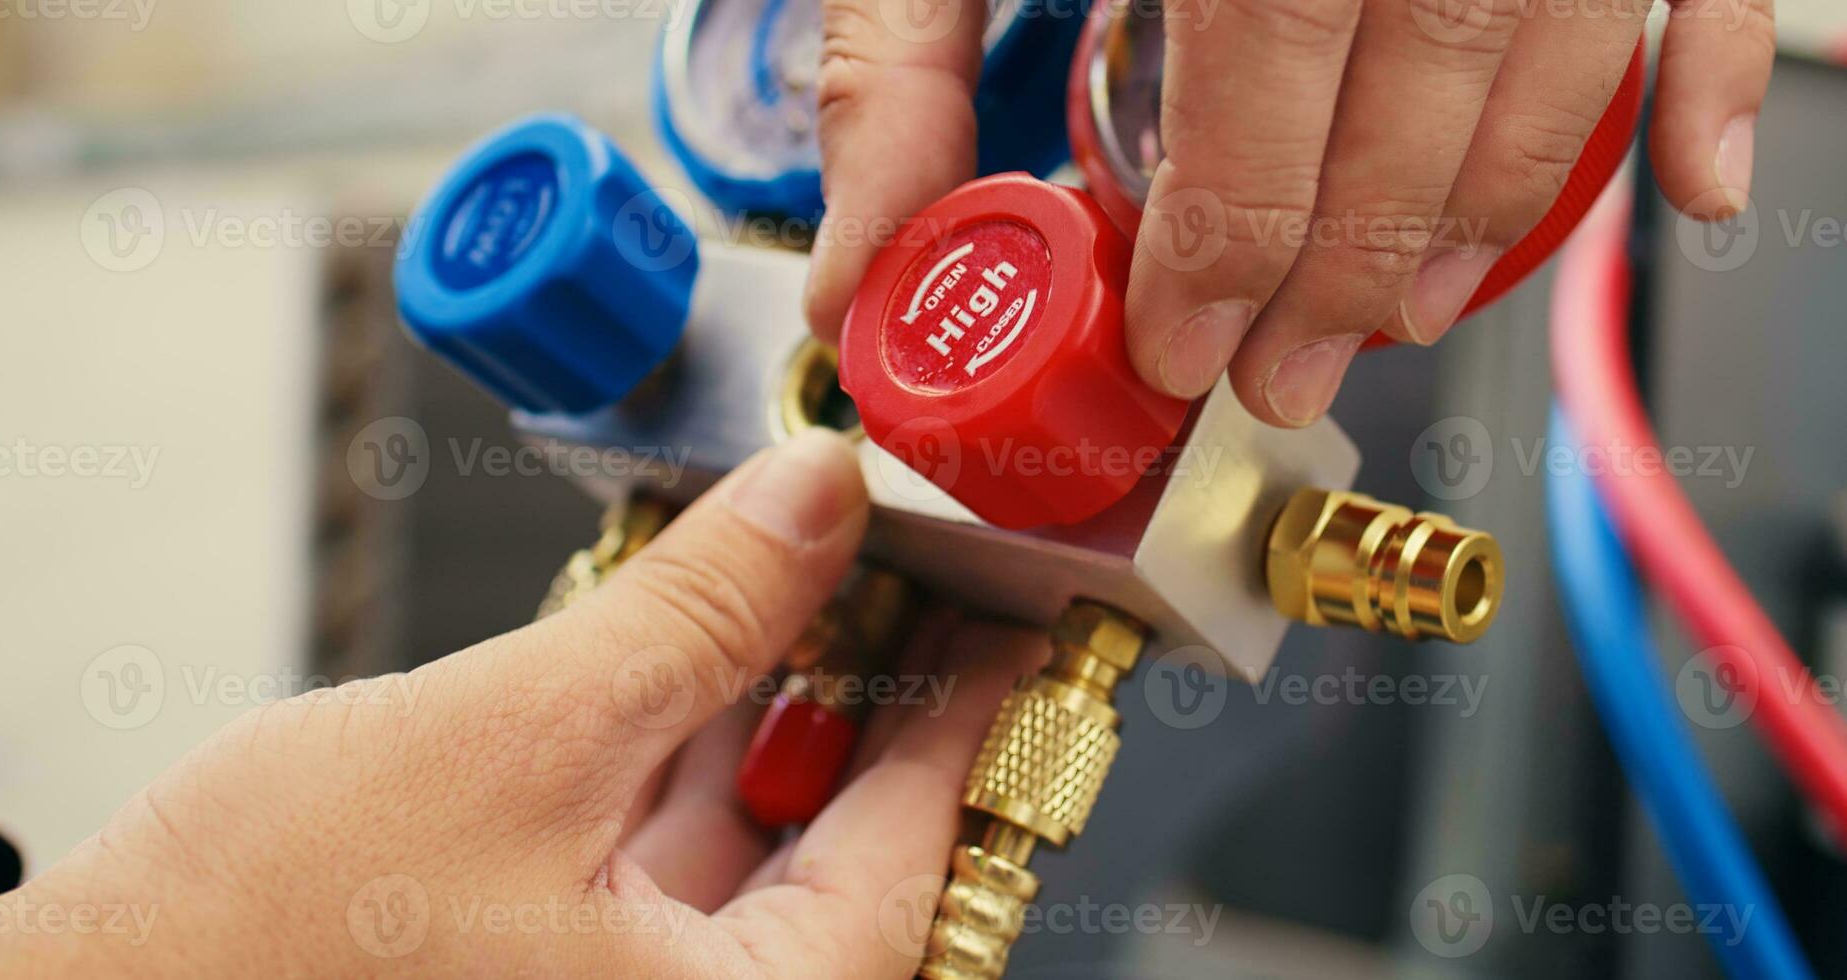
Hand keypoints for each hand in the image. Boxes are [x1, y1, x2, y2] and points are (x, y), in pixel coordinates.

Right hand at [0, 430, 1046, 977]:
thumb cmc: (259, 950)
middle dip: (873, 695)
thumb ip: (695, 617)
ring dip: (778, 706)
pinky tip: (697, 646)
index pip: (913, 857)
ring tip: (818, 580)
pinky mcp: (549, 963)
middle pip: (846, 850)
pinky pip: (663, 850)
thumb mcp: (522, 739)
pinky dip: (685, 744)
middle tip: (916, 573)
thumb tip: (815, 502)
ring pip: (753, 844)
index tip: (1013, 614)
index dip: (969, 709)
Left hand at [803, 0, 1772, 425]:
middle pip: (1422, 81)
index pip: (1264, 66)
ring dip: (1492, 211)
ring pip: (1560, 45)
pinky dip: (1717, 84)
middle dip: (1348, 265)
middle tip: (1285, 373)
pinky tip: (1694, 197)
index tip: (1185, 345)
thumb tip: (871, 270)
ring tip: (1405, 315)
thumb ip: (896, 60)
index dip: (1233, 239)